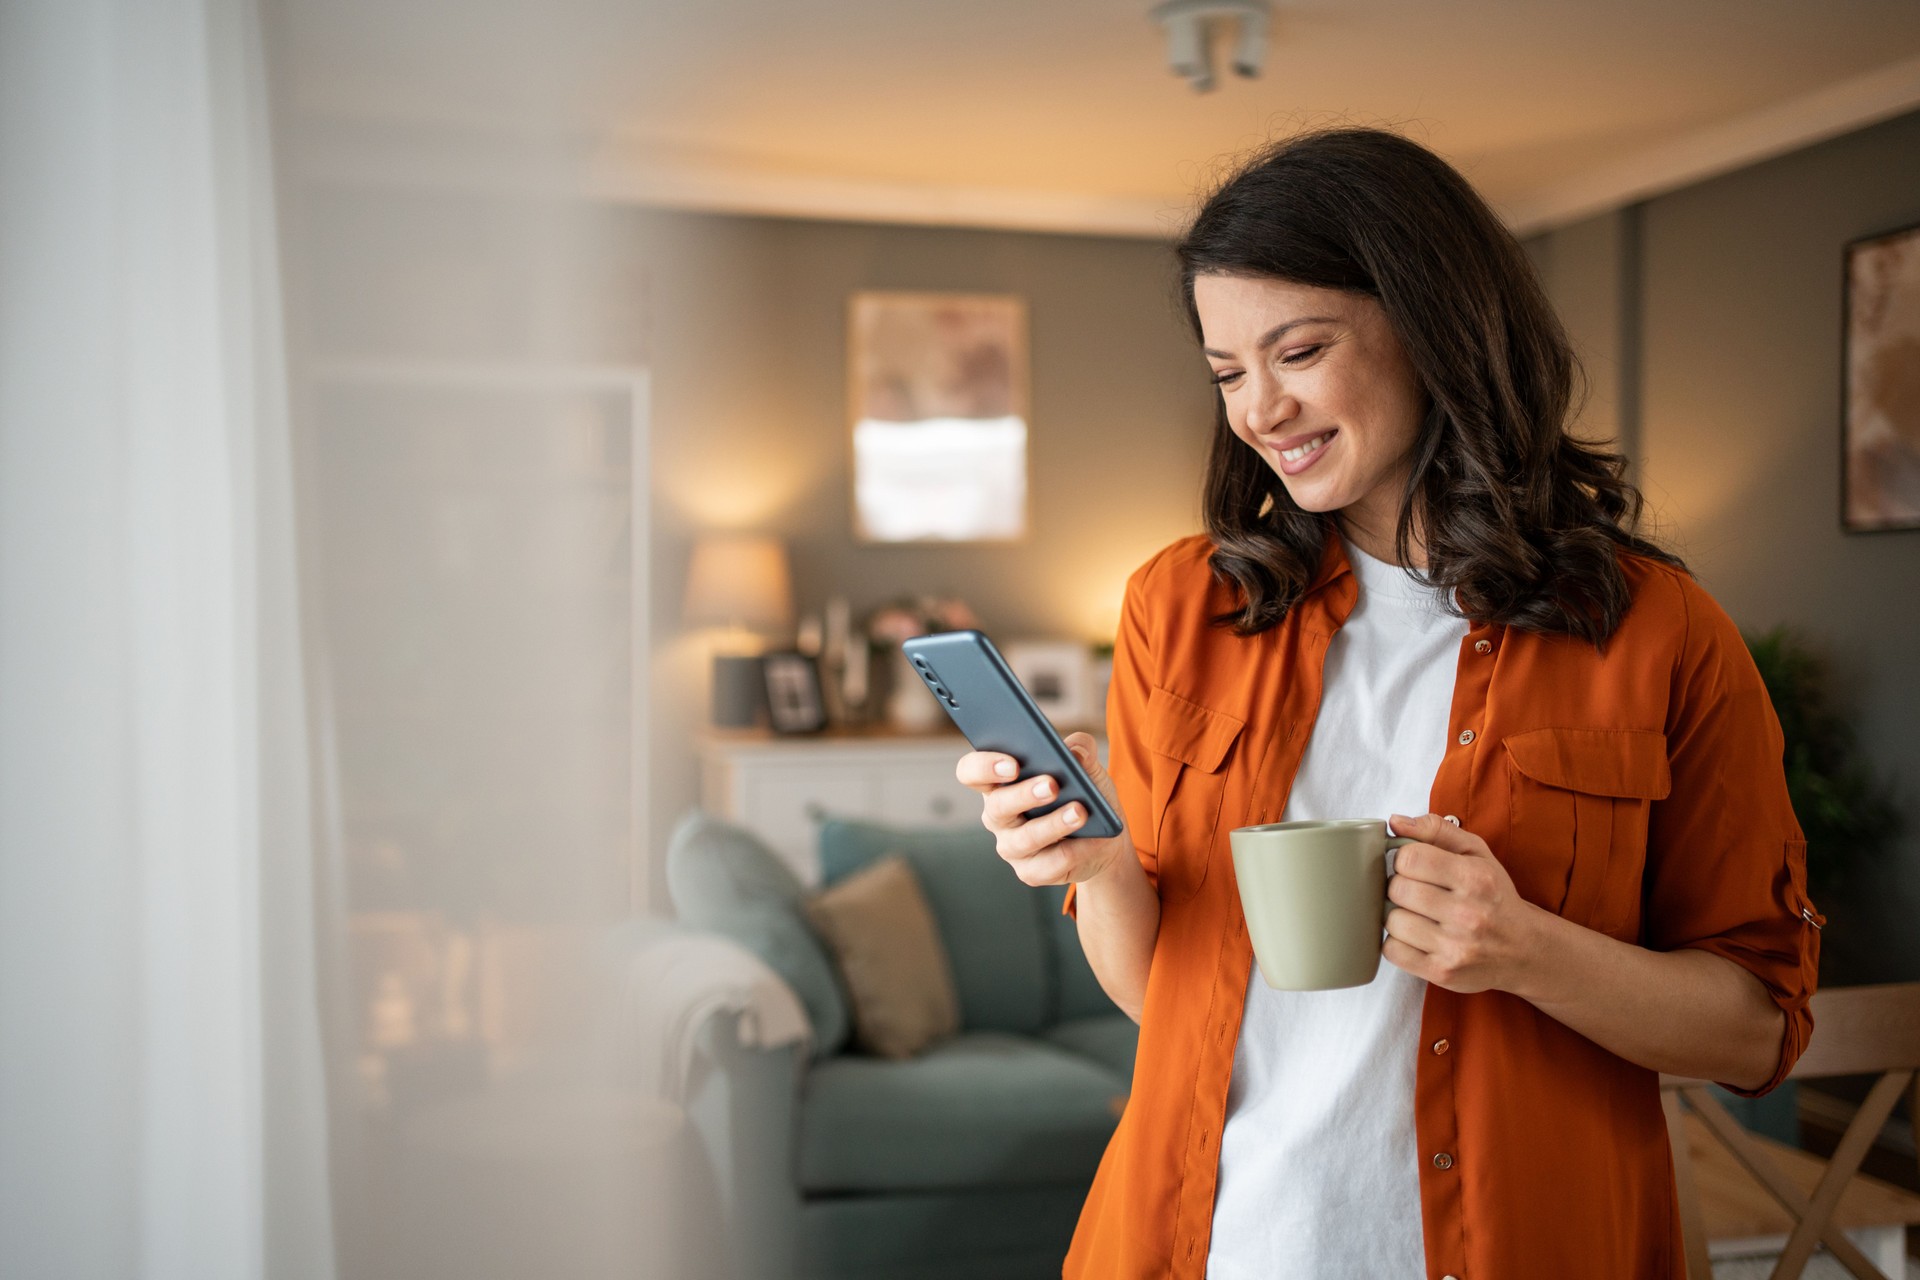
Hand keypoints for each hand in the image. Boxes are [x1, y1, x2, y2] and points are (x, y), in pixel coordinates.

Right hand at [956, 733, 1132, 887]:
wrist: (1104, 840)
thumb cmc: (1084, 795)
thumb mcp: (1087, 767)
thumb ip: (1081, 749)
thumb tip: (1075, 751)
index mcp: (999, 783)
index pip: (971, 772)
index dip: (984, 767)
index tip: (1012, 763)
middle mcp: (998, 816)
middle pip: (997, 806)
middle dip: (1024, 794)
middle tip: (1051, 785)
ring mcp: (1012, 847)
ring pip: (1026, 838)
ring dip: (1054, 824)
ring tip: (1080, 812)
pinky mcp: (1030, 872)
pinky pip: (1050, 863)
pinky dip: (1075, 850)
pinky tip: (1093, 840)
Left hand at [1381, 811, 1548, 994]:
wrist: (1524, 949)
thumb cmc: (1493, 895)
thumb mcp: (1476, 853)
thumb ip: (1436, 830)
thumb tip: (1395, 822)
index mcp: (1475, 878)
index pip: (1410, 858)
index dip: (1405, 859)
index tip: (1415, 866)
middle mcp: (1468, 914)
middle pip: (1398, 889)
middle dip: (1400, 886)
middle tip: (1416, 891)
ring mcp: (1455, 948)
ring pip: (1392, 921)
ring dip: (1398, 915)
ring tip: (1418, 915)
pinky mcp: (1443, 973)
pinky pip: (1392, 950)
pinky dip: (1397, 942)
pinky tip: (1416, 936)